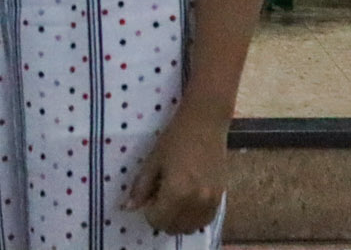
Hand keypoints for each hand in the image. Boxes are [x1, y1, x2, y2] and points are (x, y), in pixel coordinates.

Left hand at [123, 109, 227, 234]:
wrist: (206, 122)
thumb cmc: (176, 137)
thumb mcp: (153, 160)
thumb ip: (142, 186)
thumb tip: (129, 207)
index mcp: (177, 192)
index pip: (158, 219)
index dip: (149, 211)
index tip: (148, 196)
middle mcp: (196, 202)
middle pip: (174, 227)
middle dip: (162, 217)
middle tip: (158, 197)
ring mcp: (211, 201)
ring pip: (190, 227)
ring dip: (178, 219)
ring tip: (173, 198)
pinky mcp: (221, 197)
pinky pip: (205, 220)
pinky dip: (193, 217)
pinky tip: (188, 200)